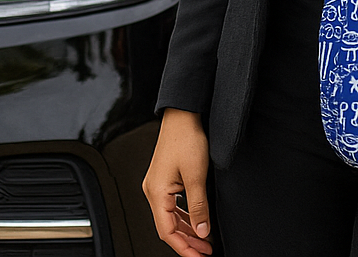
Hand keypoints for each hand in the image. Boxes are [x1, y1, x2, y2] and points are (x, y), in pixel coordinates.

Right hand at [143, 108, 212, 256]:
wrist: (183, 114)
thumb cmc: (186, 137)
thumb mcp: (196, 175)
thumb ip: (199, 206)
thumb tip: (202, 231)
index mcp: (156, 193)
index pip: (167, 232)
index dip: (183, 248)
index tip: (198, 256)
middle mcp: (153, 191)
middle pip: (168, 227)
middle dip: (187, 242)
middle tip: (204, 252)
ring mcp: (158, 185)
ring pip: (171, 217)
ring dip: (187, 230)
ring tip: (203, 240)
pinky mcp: (165, 178)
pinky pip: (173, 205)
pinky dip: (185, 216)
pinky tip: (196, 220)